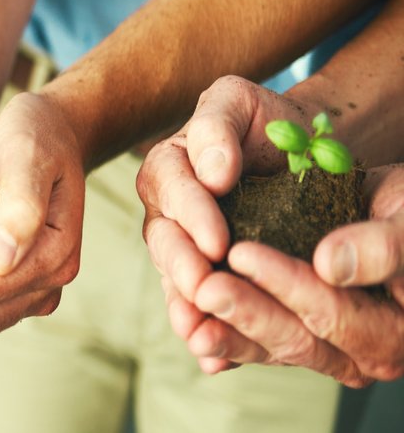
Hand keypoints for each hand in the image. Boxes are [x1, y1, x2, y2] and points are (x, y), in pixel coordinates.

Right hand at [136, 75, 320, 373]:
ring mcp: (185, 250)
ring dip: (187, 310)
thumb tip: (211, 170)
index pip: (171, 190)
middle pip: (165, 242)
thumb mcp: (238, 101)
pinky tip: (216, 363)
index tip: (216, 241)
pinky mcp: (209, 280)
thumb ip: (215, 125)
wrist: (296, 153)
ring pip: (178, 282)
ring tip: (200, 335)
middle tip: (204, 288)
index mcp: (168, 167)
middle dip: (183, 269)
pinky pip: (202, 309)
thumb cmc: (265, 121)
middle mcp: (168, 213)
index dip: (191, 216)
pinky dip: (209, 339)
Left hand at [173, 166, 403, 384]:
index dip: (287, 284)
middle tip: (203, 288)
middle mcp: (363, 353)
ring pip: (270, 349)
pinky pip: (256, 347)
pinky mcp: (297, 341)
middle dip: (246, 313)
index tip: (242, 253)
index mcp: (394, 329)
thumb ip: (384, 246)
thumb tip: (331, 265)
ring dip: (226, 334)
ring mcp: (327, 352)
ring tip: (186, 320)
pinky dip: (223, 339)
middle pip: (297, 339)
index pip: (333, 312)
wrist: (391, 215)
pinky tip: (190, 332)